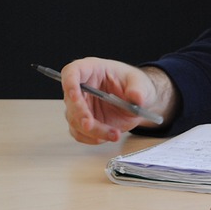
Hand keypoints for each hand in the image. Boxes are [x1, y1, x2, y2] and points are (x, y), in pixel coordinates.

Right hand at [59, 58, 177, 143]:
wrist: (137, 102)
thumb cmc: (134, 85)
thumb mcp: (140, 83)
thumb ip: (138, 89)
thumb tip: (136, 97)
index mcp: (91, 70)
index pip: (71, 72)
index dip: (69, 84)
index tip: (75, 96)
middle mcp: (81, 88)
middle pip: (70, 101)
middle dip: (80, 115)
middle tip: (90, 125)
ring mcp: (81, 106)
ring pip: (75, 121)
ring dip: (93, 131)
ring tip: (114, 134)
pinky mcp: (84, 122)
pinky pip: (80, 134)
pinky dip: (92, 139)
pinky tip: (109, 136)